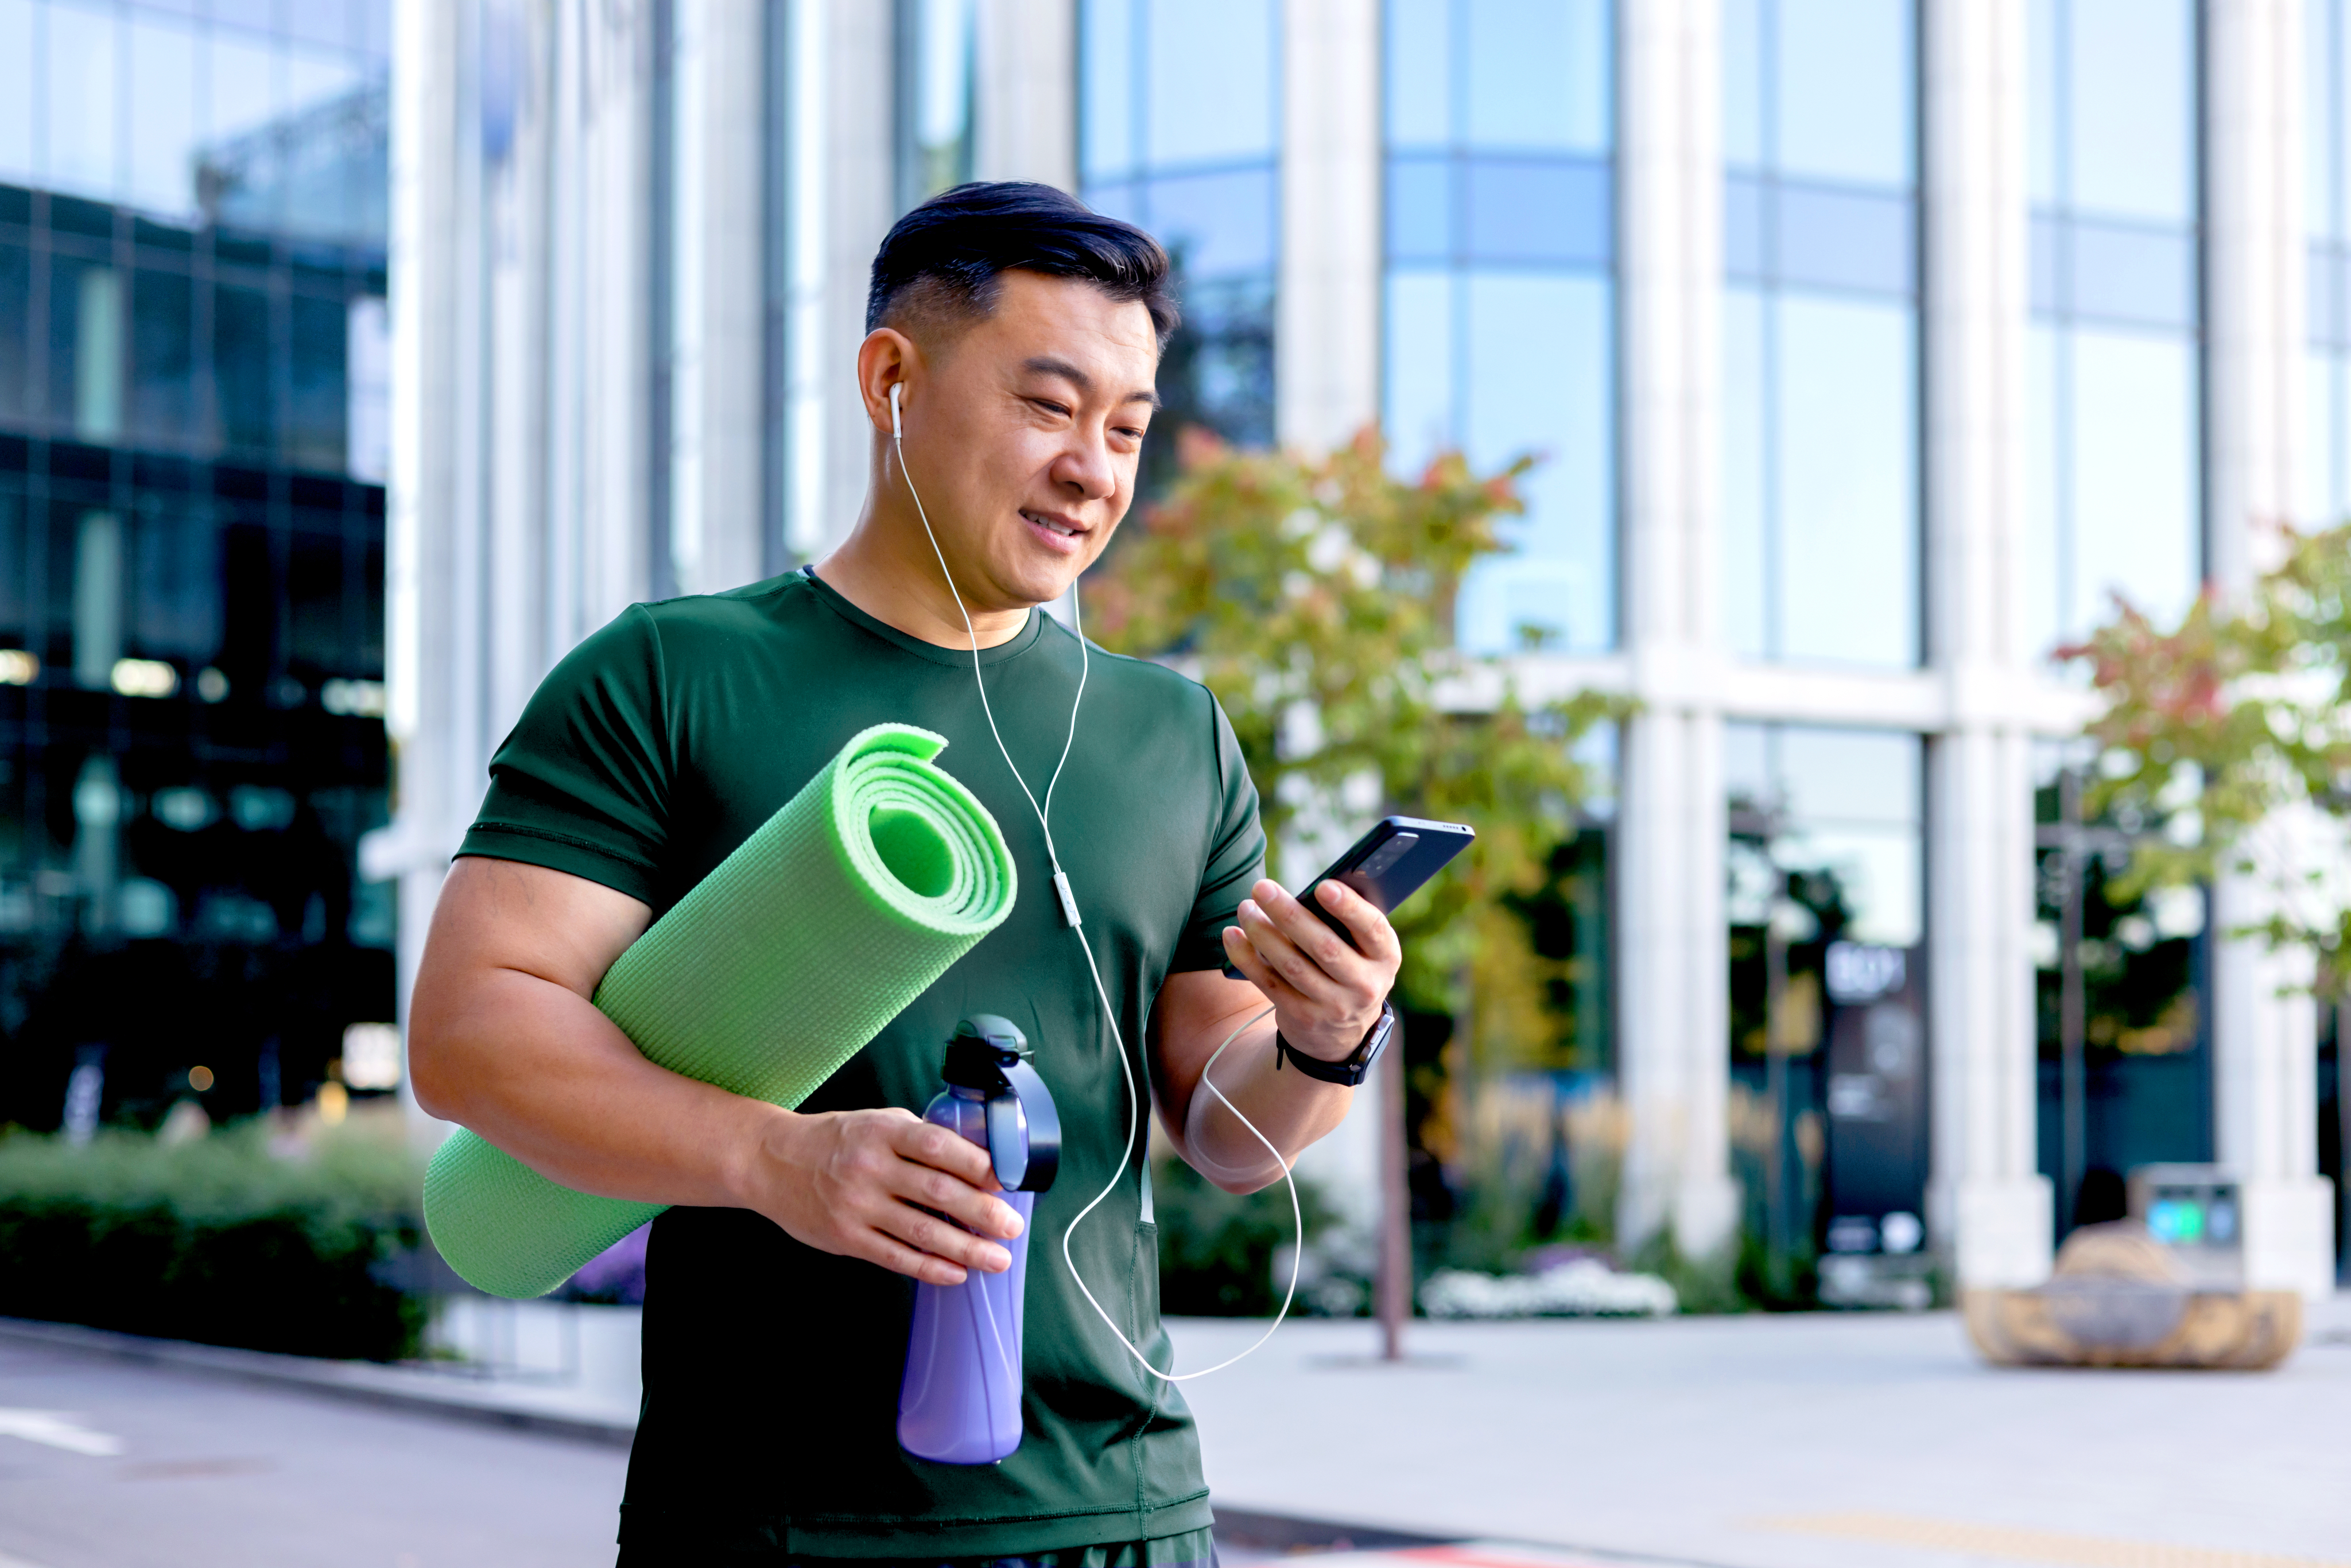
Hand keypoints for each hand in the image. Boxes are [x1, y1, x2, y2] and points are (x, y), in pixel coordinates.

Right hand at [732, 1106, 1023, 1284]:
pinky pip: (896, 1257)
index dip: (976, 1164)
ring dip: (966, 1248)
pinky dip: (931, 1268)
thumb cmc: (837, 1141)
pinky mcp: (846, 1237)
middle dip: (982, 1213)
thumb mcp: (878, 1122)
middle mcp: (870, 1167)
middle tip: (1012, 1227)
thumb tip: (977, 1162)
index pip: (938, 1146)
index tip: (1006, 1180)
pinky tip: (957, 1272)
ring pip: (921, 1231)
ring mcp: (856, 1205)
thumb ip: (920, 1139)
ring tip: (997, 1258)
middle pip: (937, 1192)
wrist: (772, 1163)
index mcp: (884, 1132)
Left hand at [1219, 877, 1399, 1062]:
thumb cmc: (1349, 965)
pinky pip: (1270, 984)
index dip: (1349, 908)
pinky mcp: (1303, 1017)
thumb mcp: (1363, 949)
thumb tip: (1302, 892)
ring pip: (1292, 966)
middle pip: (1324, 947)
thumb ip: (1344, 922)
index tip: (1323, 886)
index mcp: (1385, 957)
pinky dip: (1246, 958)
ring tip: (1245, 908)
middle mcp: (1364, 985)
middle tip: (1262, 888)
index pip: (1373, 929)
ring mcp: (1333, 1006)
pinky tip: (1231, 935)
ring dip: (1262, 934)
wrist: (1341, 1031)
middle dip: (1289, 915)